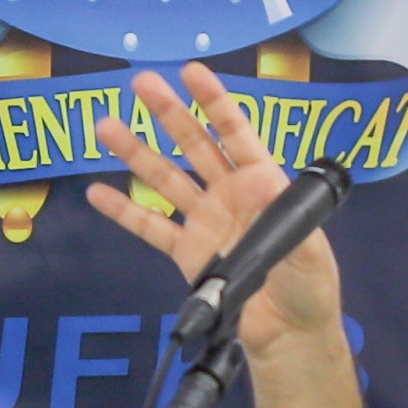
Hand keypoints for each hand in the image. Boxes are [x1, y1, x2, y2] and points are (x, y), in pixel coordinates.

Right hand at [87, 64, 345, 361]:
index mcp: (262, 183)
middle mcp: (229, 194)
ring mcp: (204, 221)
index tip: (191, 73)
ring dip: (135, 153)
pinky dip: (124, 211)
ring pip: (164, 178)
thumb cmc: (309, 287)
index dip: (214, 102)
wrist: (289, 334)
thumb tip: (268, 179)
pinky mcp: (187, 253)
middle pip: (193, 144)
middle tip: (142, 82)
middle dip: (168, 112)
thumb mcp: (310, 250)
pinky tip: (98, 192)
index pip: (235, 133)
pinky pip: (151, 227)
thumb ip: (288, 218)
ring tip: (106, 127)